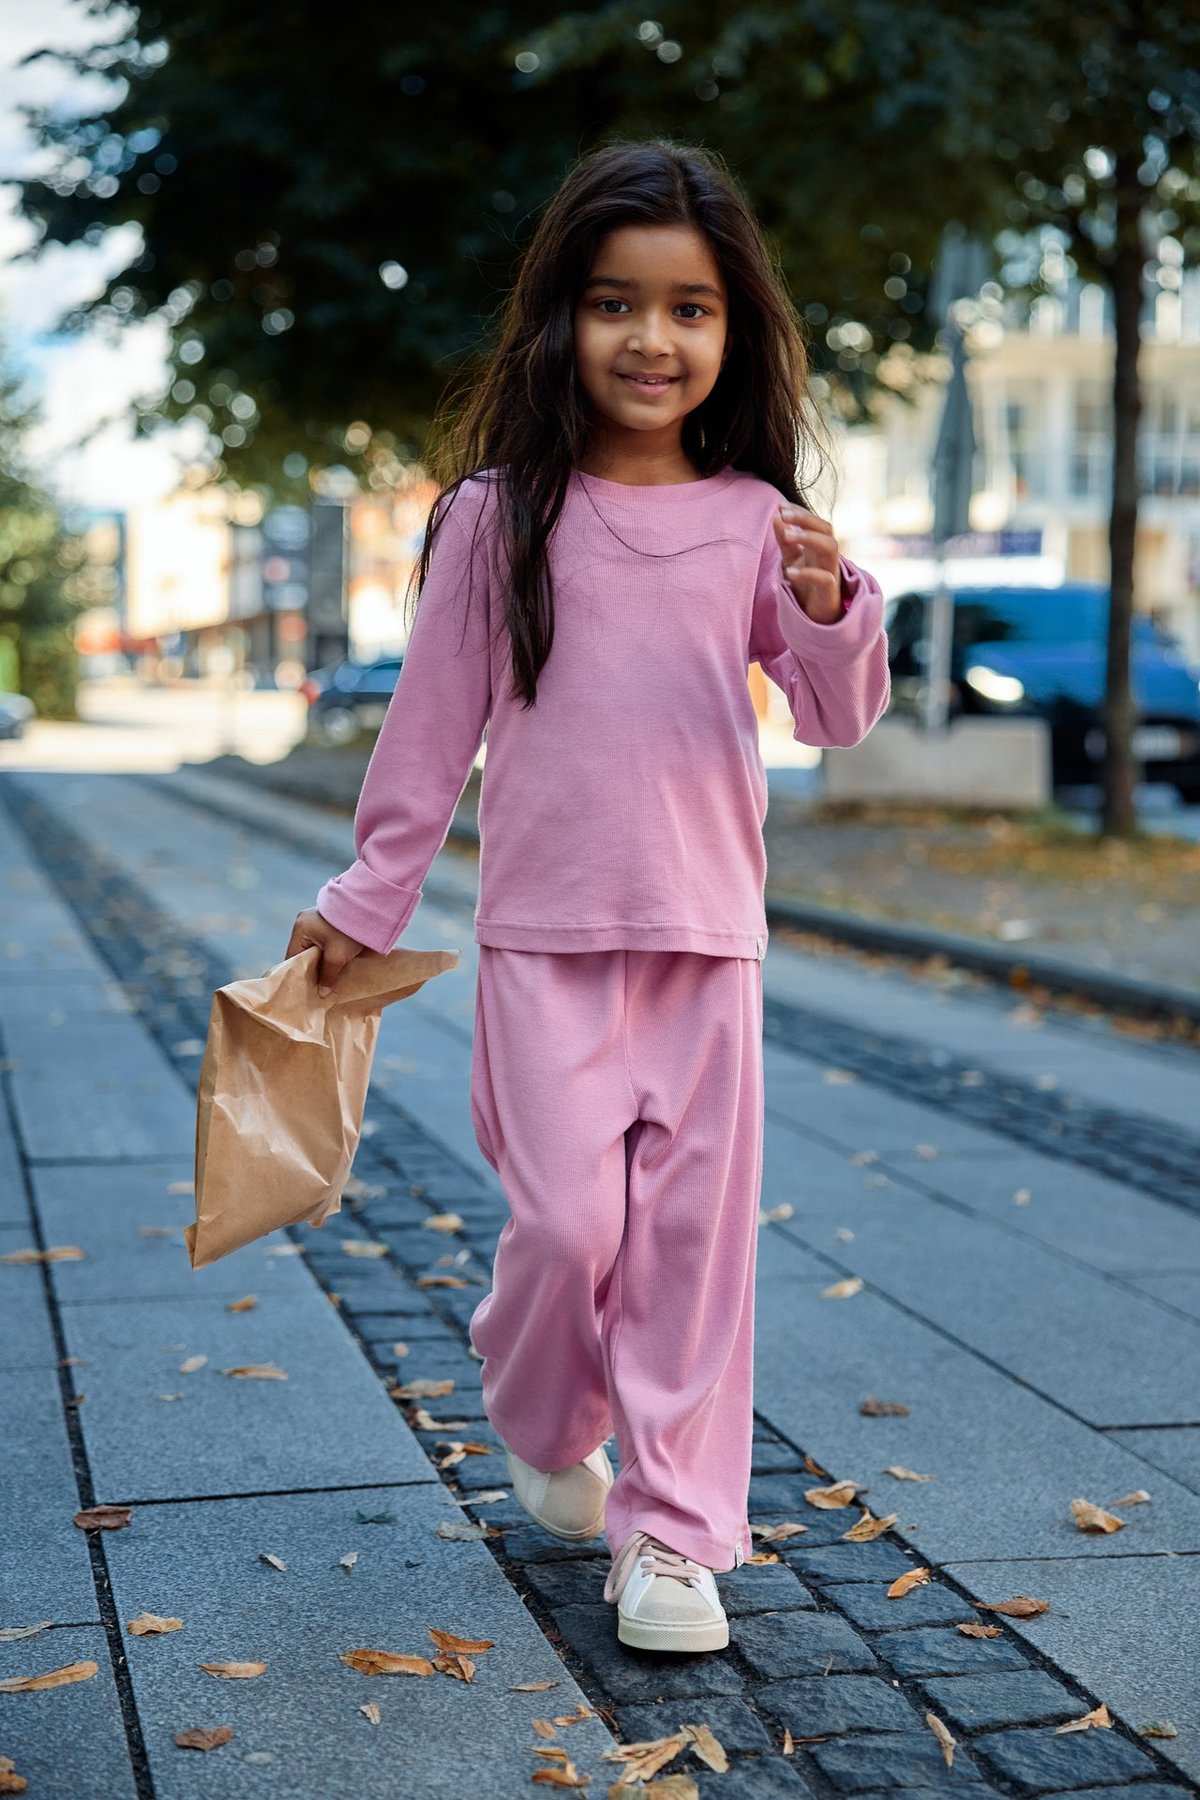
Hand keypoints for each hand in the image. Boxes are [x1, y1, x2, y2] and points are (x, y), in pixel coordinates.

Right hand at [286, 908, 365, 996]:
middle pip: (304, 954)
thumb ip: (327, 975)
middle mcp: (305, 923)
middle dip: (312, 970)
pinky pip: (324, 943)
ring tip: (328, 979)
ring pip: (315, 949)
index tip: (306, 989)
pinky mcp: (329, 922)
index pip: (293, 958)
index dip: (299, 975)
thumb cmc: (349, 931)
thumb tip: (321, 994)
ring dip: (322, 962)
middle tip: (318, 987)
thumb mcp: (337, 956)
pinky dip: (329, 954)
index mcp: (301, 929)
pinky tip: (336, 965)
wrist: (370, 909)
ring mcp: (317, 921)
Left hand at [773, 504, 845, 624]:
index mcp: (819, 546)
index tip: (780, 507)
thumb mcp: (791, 559)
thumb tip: (776, 516)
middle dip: (805, 519)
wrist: (815, 617)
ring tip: (786, 535)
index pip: (815, 522)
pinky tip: (789, 572)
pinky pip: (825, 578)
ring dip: (809, 538)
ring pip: (830, 547)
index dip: (800, 512)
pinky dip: (808, 573)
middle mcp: (827, 556)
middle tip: (783, 515)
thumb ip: (785, 540)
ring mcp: (831, 572)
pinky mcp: (830, 592)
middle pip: (826, 529)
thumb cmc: (805, 585)